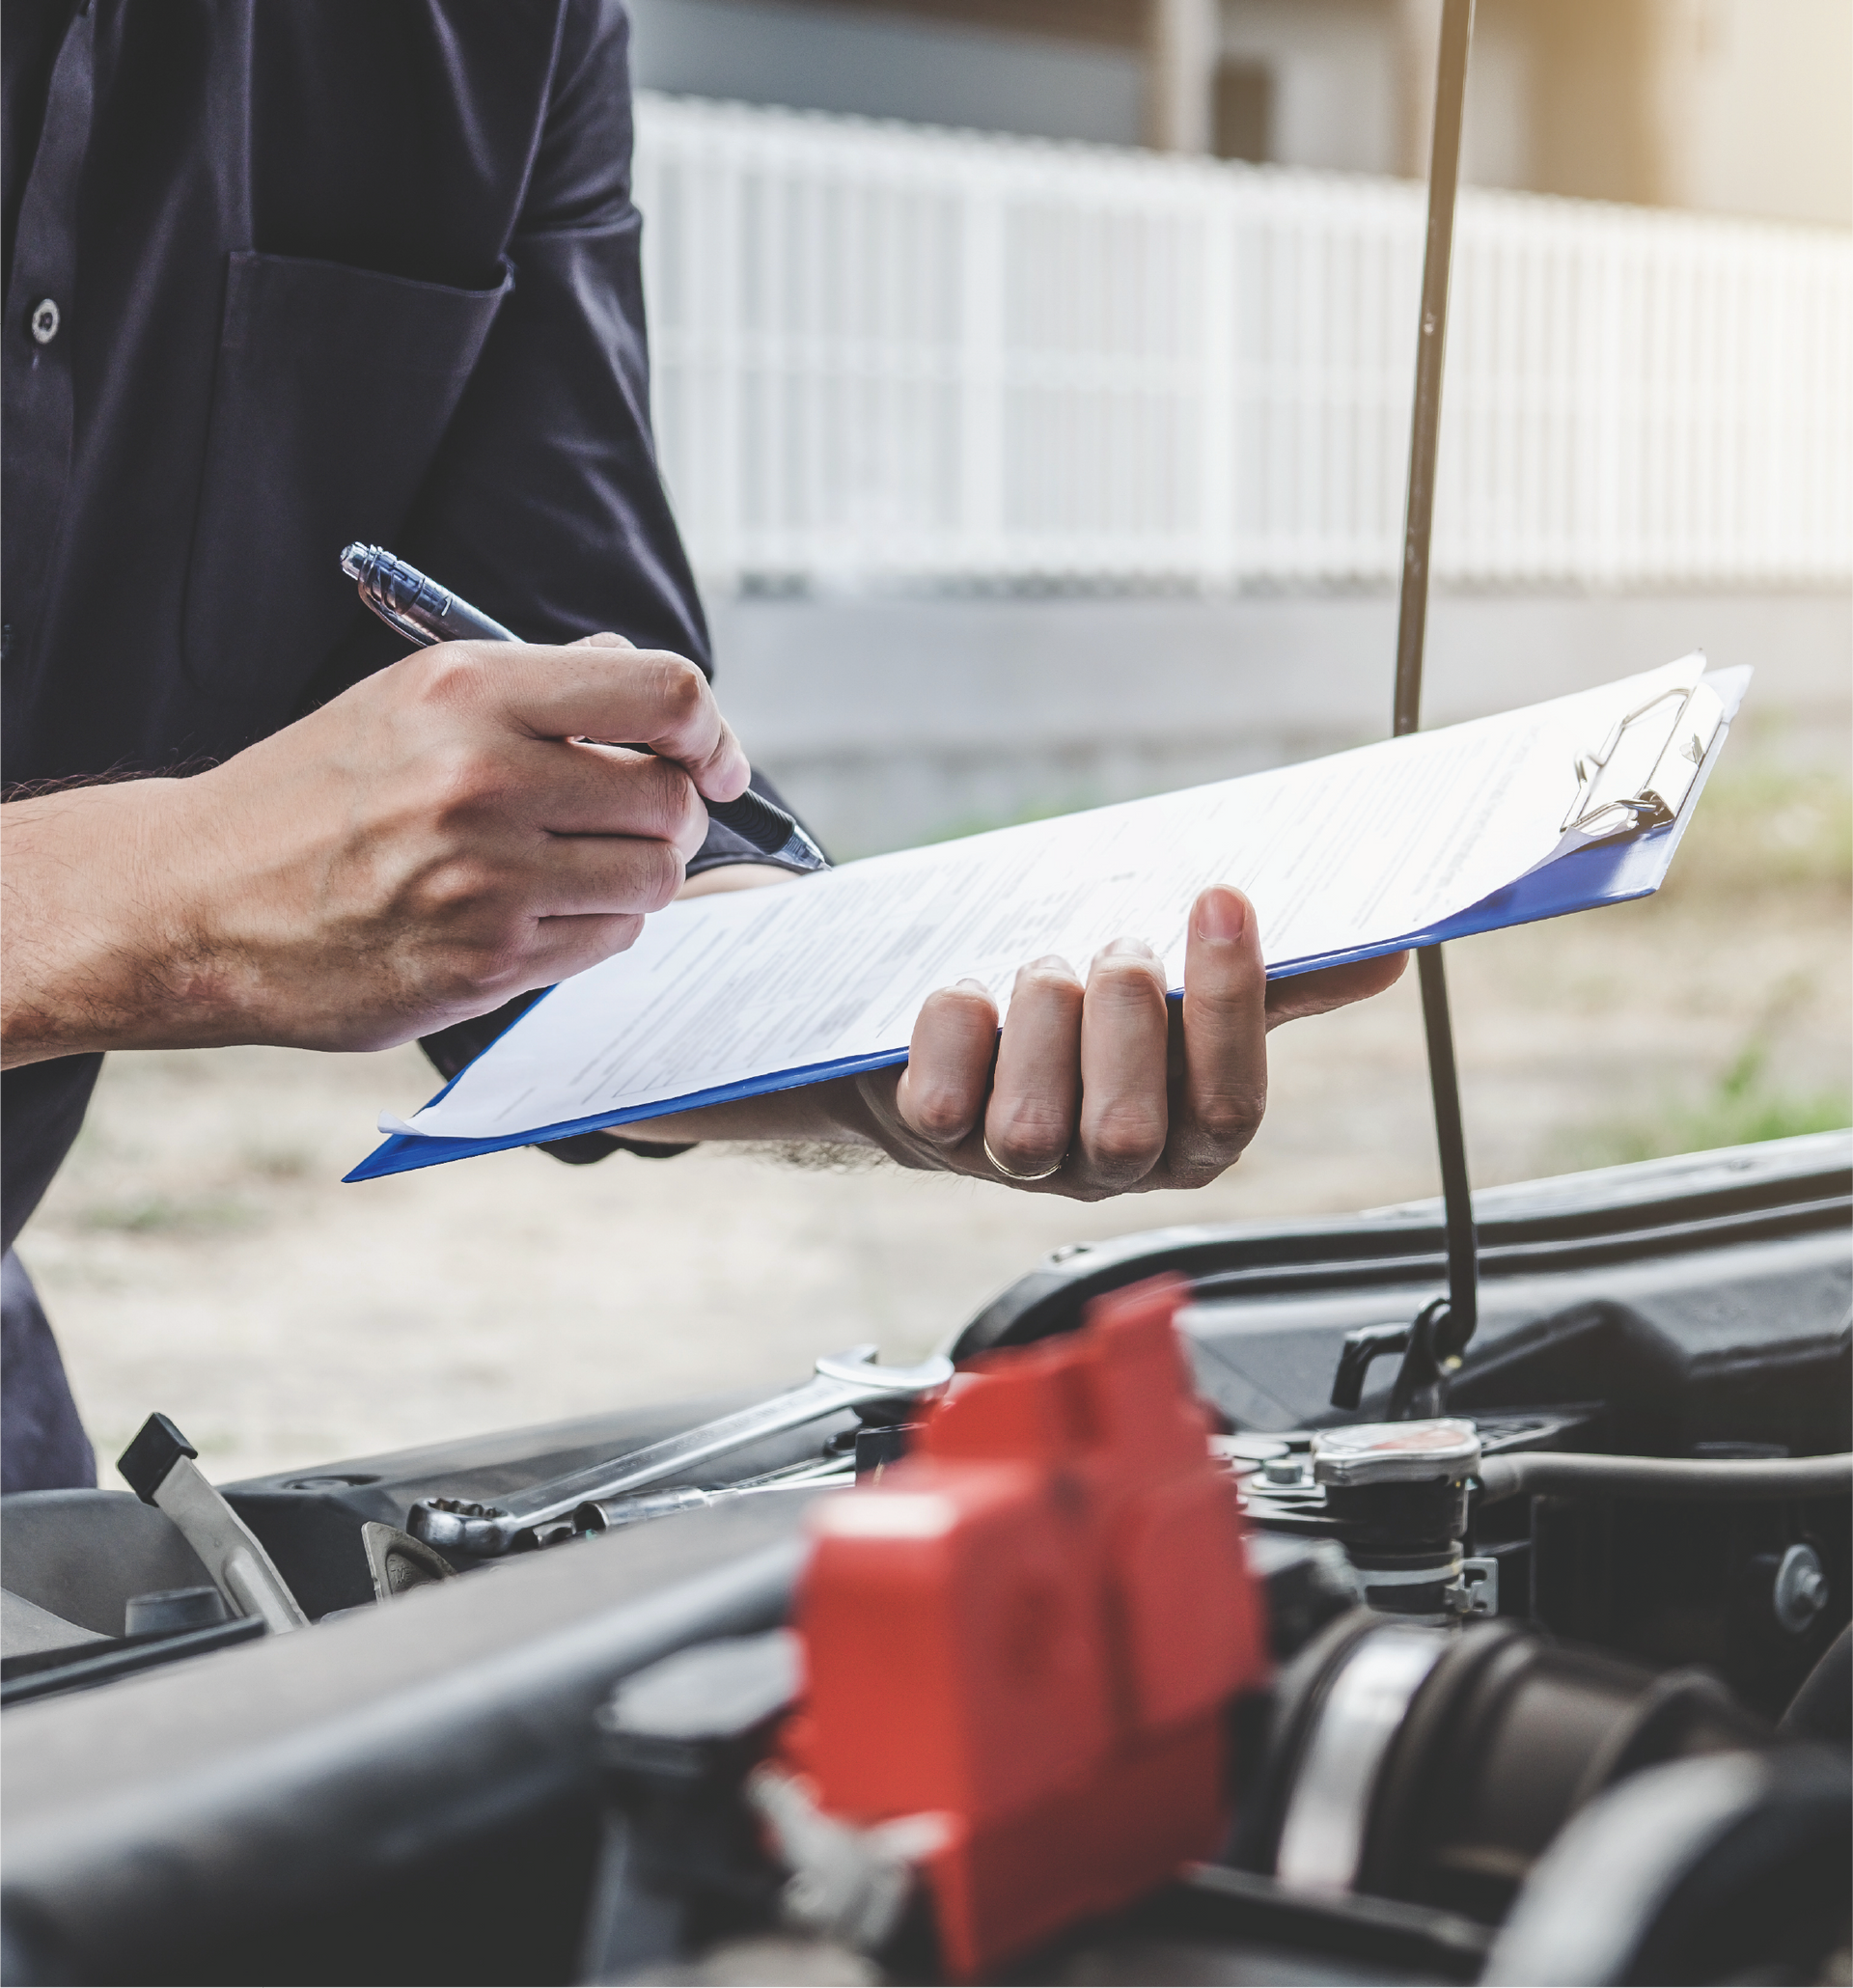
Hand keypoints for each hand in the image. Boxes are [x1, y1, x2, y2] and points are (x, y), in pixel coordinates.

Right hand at [0, 634, 744, 1065]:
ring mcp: (485, 880)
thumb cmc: (312, 794)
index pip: (664, 693)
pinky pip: (607, 942)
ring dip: (636, 877)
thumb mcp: (409, 701)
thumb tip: (637, 673)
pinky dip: (594, 930)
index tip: (713, 760)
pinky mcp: (484, 964)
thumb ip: (535, 685)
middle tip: (629, 821)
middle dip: (670, 813)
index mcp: (471, 691)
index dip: (710, 733)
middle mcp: (483, 779)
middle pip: (671, 799)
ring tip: (572, 869)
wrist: (196, 901)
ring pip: (654, 879)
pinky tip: (536, 914)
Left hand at [854, 886, 1405, 1199]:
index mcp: (1188, 1136)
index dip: (1230, 1003)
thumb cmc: (1091, 1014)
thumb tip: (1386, 954)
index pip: (1230, 1105)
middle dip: (1124, 1020)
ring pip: (1031, 1125)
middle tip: (1117, 949)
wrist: (961, 1034)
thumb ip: (1275, 986)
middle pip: (1130, 1131)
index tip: (1221, 898)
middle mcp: (1107, 1165)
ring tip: (1042, 972)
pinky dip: (954, 1026)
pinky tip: (970, 998)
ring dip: (1041, 1017)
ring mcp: (1016, 1162)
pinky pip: (941, 1100)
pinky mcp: (934, 1139)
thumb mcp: (1184, 998)